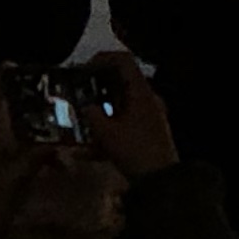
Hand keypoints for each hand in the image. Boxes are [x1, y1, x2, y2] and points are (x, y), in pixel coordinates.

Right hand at [90, 50, 179, 179]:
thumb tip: (85, 106)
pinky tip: (89, 149)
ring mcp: (149, 115)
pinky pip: (124, 122)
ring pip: (121, 103)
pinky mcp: (147, 132)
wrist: (161, 180)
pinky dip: (107, 128)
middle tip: (76, 91)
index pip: (123, 61)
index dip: (102, 58)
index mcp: (141, 92)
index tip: (82, 69)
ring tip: (79, 118)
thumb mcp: (107, 134)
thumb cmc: (135, 151)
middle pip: (121, 81)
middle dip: (97, 85)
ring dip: (100, 108)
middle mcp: (147, 99)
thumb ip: (93, 116)